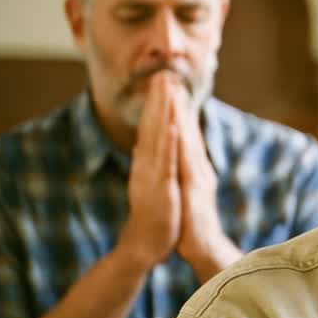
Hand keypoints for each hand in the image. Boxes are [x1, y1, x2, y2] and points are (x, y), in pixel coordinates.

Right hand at [119, 72, 180, 269]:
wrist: (145, 243)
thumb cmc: (154, 214)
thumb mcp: (153, 183)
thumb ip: (151, 163)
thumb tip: (147, 145)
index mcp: (147, 163)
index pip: (152, 128)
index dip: (157, 105)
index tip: (162, 82)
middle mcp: (147, 164)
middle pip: (152, 126)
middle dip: (158, 100)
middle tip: (163, 74)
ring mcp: (152, 174)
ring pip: (157, 136)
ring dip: (161, 112)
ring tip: (166, 89)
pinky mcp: (160, 186)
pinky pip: (165, 160)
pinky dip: (167, 142)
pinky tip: (172, 124)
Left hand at [170, 84, 239, 276]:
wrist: (204, 247)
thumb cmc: (191, 223)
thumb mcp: (184, 193)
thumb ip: (181, 175)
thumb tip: (174, 162)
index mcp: (194, 168)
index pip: (184, 134)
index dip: (176, 111)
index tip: (168, 89)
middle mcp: (198, 167)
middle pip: (187, 130)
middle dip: (177, 104)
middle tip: (169, 78)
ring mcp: (197, 175)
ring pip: (187, 139)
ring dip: (180, 115)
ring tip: (172, 93)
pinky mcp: (194, 185)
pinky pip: (185, 159)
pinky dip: (181, 140)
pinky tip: (175, 125)